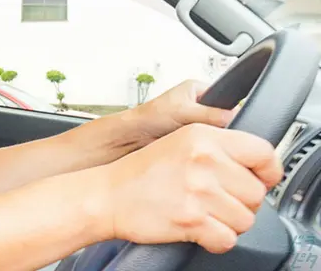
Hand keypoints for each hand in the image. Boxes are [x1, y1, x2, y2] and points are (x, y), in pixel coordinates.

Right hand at [93, 123, 281, 253]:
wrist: (107, 195)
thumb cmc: (142, 172)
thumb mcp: (181, 142)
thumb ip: (218, 147)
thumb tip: (258, 166)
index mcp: (203, 136)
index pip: (263, 151)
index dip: (268, 170)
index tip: (261, 179)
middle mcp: (203, 160)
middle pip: (257, 192)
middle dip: (241, 202)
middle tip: (216, 200)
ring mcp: (198, 190)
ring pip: (246, 220)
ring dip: (228, 223)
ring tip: (203, 213)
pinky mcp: (191, 219)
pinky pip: (227, 239)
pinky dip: (215, 240)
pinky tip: (198, 229)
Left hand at [130, 80, 238, 142]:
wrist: (132, 138)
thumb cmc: (149, 116)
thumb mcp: (183, 111)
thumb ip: (210, 113)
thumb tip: (234, 115)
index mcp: (198, 90)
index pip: (227, 99)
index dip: (231, 112)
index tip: (233, 124)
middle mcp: (199, 105)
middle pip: (225, 118)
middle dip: (221, 128)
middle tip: (212, 134)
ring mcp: (197, 123)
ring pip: (218, 134)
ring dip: (213, 140)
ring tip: (201, 142)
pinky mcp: (194, 140)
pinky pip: (209, 145)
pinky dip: (207, 149)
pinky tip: (199, 150)